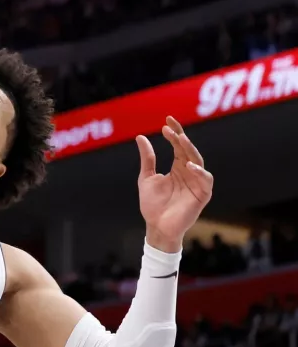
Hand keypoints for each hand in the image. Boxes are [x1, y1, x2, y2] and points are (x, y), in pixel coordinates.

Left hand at [136, 116, 213, 252]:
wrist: (156, 226)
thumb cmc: (152, 204)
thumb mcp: (146, 177)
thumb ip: (147, 158)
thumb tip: (141, 137)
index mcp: (177, 167)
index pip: (178, 146)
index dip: (174, 132)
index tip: (167, 120)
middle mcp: (189, 172)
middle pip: (188, 150)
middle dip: (181, 138)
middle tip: (171, 127)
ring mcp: (196, 183)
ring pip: (198, 161)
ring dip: (190, 150)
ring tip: (180, 139)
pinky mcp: (202, 195)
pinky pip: (205, 180)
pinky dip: (199, 172)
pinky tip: (187, 165)